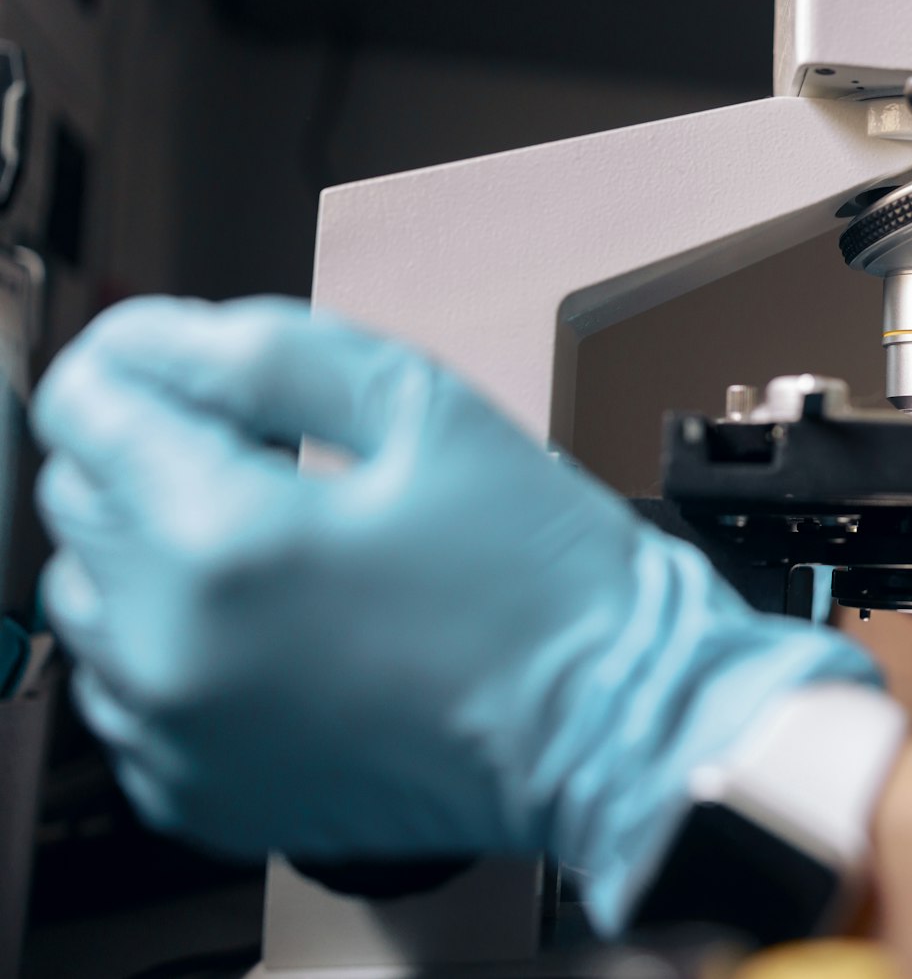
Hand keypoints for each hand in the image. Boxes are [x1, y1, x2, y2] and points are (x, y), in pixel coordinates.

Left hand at [32, 296, 882, 928]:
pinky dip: (180, 648)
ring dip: (157, 553)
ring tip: (282, 544)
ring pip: (91, 599)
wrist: (612, 729)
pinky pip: (131, 692)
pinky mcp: (196, 795)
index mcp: (221, 540)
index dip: (138, 362)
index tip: (192, 366)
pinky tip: (282, 628)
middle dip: (153, 452)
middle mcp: (169, 651)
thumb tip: (152, 338)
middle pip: (76, 499)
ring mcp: (176, 737)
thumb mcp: (424, 407)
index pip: (84, 405)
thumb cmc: (542, 579)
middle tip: (269, 452)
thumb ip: (265, 350)